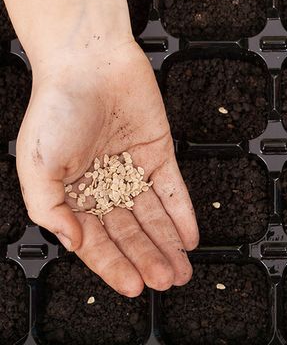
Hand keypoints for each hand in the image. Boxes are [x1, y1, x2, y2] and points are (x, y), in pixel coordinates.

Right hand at [17, 41, 198, 296]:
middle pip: (130, 231)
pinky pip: (172, 189)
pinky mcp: (158, 152)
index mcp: (72, 192)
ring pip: (154, 216)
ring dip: (167, 243)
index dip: (115, 265)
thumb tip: (73, 242)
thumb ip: (48, 208)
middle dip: (148, 259)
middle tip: (166, 281)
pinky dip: (182, 213)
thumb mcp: (37, 165)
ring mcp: (133, 169)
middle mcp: (104, 184)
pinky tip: (189, 236)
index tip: (133, 287)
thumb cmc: (56, 106)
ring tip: (181, 269)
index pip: (97, 239)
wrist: (89, 61)